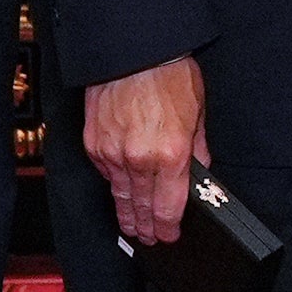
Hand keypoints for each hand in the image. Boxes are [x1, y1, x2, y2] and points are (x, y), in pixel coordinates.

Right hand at [87, 55, 207, 244]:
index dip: (169, 226)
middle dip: (147, 227)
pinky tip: (121, 191)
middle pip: (141, 206)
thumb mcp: (198, 114)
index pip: (169, 205)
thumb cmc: (168, 74)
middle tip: (150, 240)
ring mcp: (112, 153)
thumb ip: (197, 150)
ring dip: (127, 214)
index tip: (169, 235)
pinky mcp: (93, 143)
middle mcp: (139, 159)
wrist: (133, 51)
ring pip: (120, 194)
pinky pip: (105, 172)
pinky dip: (113, 183)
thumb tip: (198, 173)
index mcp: (170, 154)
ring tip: (132, 228)